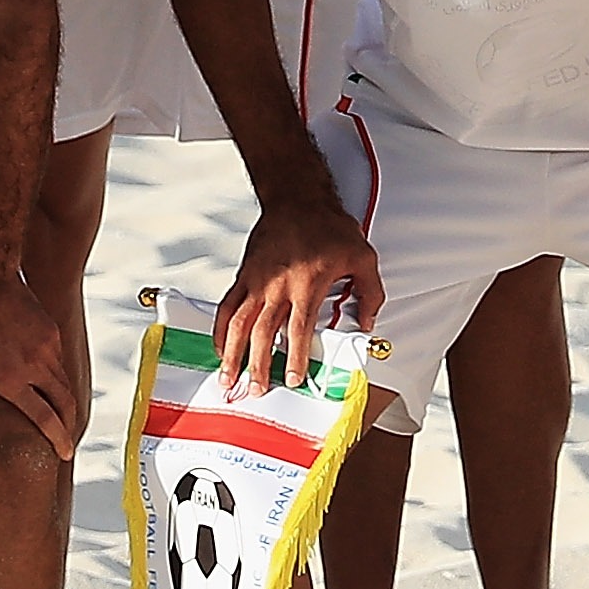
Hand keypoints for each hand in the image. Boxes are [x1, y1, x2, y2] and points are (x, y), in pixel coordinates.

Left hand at [0, 274, 80, 456]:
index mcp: (12, 379)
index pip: (45, 418)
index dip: (58, 439)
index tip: (64, 453)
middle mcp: (35, 366)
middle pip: (64, 403)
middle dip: (68, 425)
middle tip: (65, 440)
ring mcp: (46, 347)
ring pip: (62, 380)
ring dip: (62, 399)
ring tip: (57, 411)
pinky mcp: (49, 330)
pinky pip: (57, 358)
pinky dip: (55, 373)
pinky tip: (45, 377)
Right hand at [212, 195, 376, 397]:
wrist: (297, 198)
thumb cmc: (329, 226)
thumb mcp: (362, 257)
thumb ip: (370, 292)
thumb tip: (368, 322)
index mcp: (307, 285)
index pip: (299, 330)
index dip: (297, 358)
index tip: (295, 379)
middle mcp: (278, 287)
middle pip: (264, 334)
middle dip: (259, 366)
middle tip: (258, 390)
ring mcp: (257, 281)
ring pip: (239, 324)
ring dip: (232, 354)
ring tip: (227, 378)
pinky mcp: (244, 275)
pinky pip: (227, 306)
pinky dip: (219, 329)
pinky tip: (218, 347)